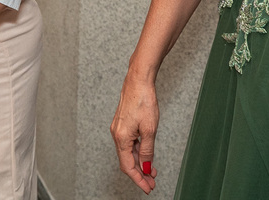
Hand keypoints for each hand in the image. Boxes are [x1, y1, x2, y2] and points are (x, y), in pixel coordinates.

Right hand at [111, 72, 159, 193]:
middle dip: (139, 174)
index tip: (148, 188)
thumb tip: (146, 167)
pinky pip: (129, 143)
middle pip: (126, 161)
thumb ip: (147, 151)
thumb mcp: (150, 130)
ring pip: (128, 152)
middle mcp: (117, 134)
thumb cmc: (143, 101)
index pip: (128, 166)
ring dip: (139, 163)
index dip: (138, 179)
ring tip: (152, 172)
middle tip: (152, 183)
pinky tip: (146, 156)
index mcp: (121, 138)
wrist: (138, 80)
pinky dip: (137, 152)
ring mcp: (118, 129)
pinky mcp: (122, 124)